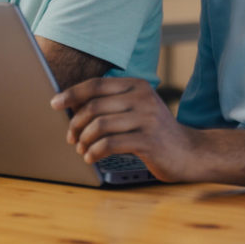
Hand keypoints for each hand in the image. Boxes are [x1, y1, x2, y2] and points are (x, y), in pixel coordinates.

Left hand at [50, 77, 203, 182]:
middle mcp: (143, 98)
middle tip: (70, 137)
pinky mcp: (148, 141)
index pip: (97, 85)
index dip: (72, 94)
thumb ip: (113, 103)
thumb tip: (73, 105)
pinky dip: (94, 152)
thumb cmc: (156, 132)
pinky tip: (91, 158)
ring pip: (100, 125)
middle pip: (95, 106)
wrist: (190, 152)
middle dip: (75, 123)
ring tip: (81, 149)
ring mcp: (147, 119)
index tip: (54, 104)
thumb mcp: (138, 108)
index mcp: (137, 85)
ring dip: (84, 140)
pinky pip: (110, 144)